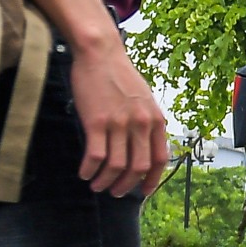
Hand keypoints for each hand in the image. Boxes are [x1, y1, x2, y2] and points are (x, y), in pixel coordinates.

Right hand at [69, 39, 171, 197]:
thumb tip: (146, 146)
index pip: (160, 159)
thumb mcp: (144, 98)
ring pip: (116, 167)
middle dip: (125, 186)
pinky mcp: (97, 121)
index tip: (143, 193)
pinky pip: (96, 156)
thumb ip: (147, 121)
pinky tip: (85, 173)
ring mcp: (120, 123)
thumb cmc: (120, 75)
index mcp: (156, 119)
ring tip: (96, 185)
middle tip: (114, 192)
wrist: (101, 53)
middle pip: (138, 168)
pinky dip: (89, 170)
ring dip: (105, 182)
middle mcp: (141, 123)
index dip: (152, 181)